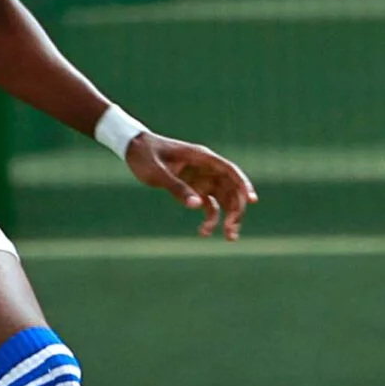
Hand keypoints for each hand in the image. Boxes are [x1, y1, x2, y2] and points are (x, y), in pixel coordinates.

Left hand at [124, 133, 257, 239]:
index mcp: (201, 157)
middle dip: (236, 208)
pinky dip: (211, 219)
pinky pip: (209, 205)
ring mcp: (201, 179)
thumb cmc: (144, 155)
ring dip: (229, 217)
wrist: (132, 148)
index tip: (252, 201)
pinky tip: (204, 232)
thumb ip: (176, 187)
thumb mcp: (157, 172)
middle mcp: (206, 168)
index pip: (230, 170)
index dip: (243, 184)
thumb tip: (196, 205)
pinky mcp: (194, 188)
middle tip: (232, 229)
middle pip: (231, 188)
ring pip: (224, 199)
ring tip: (229, 237)